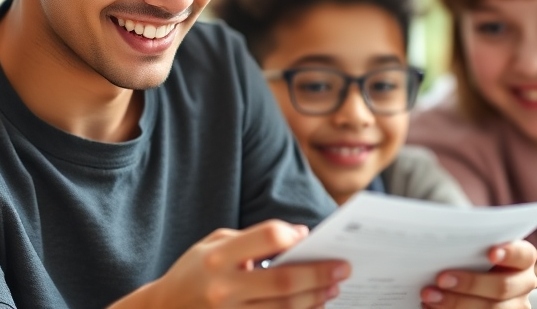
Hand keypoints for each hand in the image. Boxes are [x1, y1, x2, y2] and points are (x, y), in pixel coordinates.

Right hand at [111, 220, 351, 308]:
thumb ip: (254, 238)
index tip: (309, 237)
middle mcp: (223, 288)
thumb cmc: (193, 272)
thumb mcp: (213, 244)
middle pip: (283, 282)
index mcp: (217, 257)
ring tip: (333, 288)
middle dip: (318, 274)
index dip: (291, 235)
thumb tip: (299, 236)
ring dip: (314, 299)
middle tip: (343, 268)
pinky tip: (313, 306)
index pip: (265, 237)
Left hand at [420, 240, 536, 308]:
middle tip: (441, 278)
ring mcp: (515, 306)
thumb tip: (440, 242)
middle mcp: (522, 284)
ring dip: (456, 303)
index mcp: (521, 260)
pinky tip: (432, 306)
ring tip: (430, 296)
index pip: (523, 254)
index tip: (491, 253)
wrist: (469, 280)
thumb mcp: (473, 249)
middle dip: (470, 283)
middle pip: (502, 287)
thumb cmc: (470, 258)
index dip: (509, 253)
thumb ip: (468, 246)